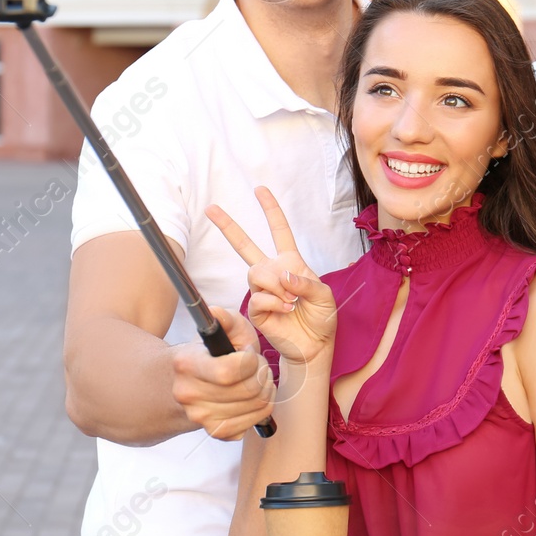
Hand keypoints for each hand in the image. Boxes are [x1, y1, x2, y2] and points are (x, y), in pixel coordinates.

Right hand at [170, 306, 273, 439]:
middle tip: (259, 366)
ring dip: (266, 390)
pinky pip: (251, 424)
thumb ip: (224, 317)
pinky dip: (260, 410)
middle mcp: (188, 394)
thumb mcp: (224, 328)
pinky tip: (253, 397)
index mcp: (186, 364)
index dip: (250, 361)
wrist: (194, 381)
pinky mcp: (214, 432)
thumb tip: (215, 311)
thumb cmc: (215, 351)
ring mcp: (200, 417)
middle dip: (263, 374)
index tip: (249, 353)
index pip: (229, 372)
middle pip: (248, 390)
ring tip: (258, 379)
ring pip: (255, 407)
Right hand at [207, 187, 337, 364]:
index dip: (270, 210)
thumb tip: (282, 274)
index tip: (259, 190)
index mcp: (290, 263)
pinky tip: (286, 310)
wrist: (314, 346)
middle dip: (228, 226)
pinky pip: (259, 296)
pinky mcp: (255, 309)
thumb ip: (306, 282)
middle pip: (245, 246)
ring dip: (276, 285)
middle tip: (210, 208)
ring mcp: (262, 290)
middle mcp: (273, 272)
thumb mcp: (324, 296)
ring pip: (256, 272)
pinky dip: (276, 302)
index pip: (279, 231)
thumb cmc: (321, 318)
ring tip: (291, 300)